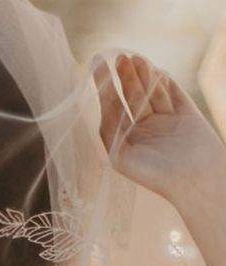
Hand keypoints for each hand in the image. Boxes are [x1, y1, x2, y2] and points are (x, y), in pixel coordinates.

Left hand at [93, 54, 225, 203]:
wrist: (193, 180)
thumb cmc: (153, 175)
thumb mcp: (121, 157)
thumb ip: (110, 133)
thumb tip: (104, 109)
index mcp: (125, 141)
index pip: (112, 110)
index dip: (105, 90)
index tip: (98, 71)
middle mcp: (143, 130)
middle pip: (131, 98)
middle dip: (124, 78)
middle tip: (118, 59)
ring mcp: (166, 121)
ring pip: (152, 93)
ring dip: (143, 76)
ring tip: (134, 59)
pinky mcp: (186, 115)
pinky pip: (174, 94)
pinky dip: (165, 83)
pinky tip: (156, 71)